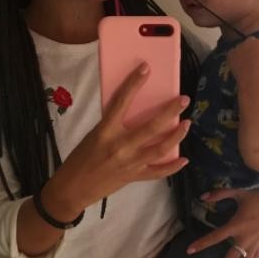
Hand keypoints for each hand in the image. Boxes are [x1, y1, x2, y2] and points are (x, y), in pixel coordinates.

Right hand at [46, 63, 190, 216]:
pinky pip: (157, 172)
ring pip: (159, 149)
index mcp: (105, 131)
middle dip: (170, 112)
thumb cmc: (80, 157)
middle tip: (184, 100)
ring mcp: (129, 163)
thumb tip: (133, 111)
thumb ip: (112, 125)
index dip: (133, 83)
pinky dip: (172, 167)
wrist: (72, 188)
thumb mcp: (93, 135)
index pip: (121, 101)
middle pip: (151, 127)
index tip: (146, 69)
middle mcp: (120, 146)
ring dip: (176, 136)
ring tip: (187, 124)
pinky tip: (184, 159)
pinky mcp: (134, 177)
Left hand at [227, 37, 258, 87]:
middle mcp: (250, 41)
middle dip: (251, 47)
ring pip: (240, 47)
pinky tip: (238, 66)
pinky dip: (234, 58)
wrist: (253, 82)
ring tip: (244, 65)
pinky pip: (232, 53)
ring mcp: (239, 47)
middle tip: (251, 58)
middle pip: (250, 41)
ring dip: (242, 52)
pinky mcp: (231, 53)